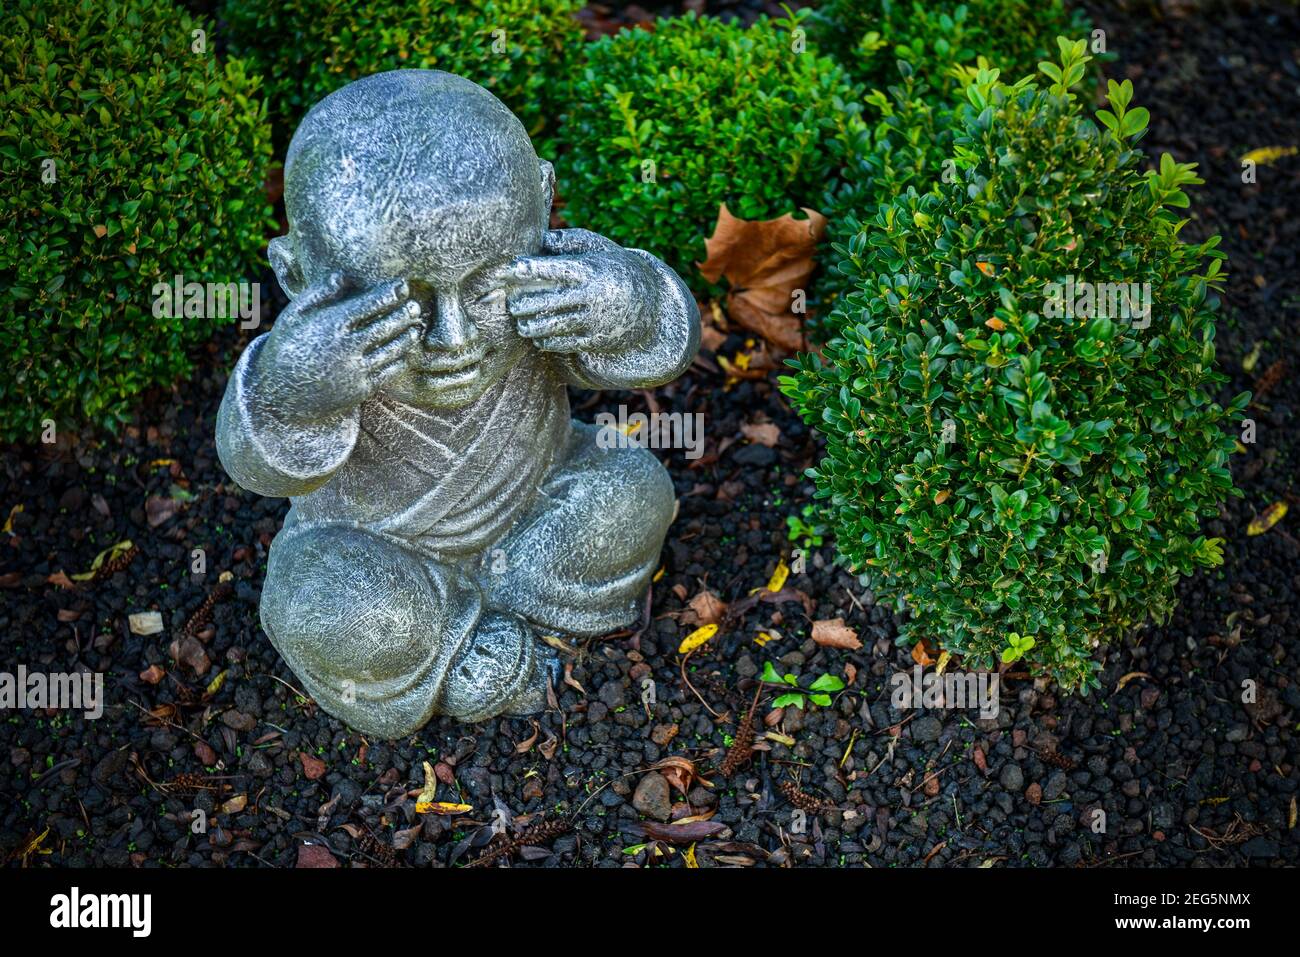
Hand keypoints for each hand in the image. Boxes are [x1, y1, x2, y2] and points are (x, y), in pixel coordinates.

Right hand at [255, 274, 421, 423]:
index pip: (368, 305)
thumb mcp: (294, 315)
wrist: (281, 395)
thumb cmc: (289, 345)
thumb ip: (319, 293)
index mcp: (329, 326)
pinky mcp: (361, 390)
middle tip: (416, 306)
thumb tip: (344, 274)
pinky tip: (406, 350)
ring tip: (416, 326)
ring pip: (391, 350)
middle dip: (404, 314)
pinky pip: (388, 372)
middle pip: (385, 327)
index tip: (403, 285)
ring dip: (407, 337)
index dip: (389, 294)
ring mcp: (355, 371)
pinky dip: (400, 359)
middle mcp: (345, 348)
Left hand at [508, 229, 657, 354]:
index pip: (553, 269)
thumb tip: (540, 238)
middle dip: (524, 304)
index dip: (529, 269)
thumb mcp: (600, 249)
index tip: (509, 269)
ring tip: (520, 325)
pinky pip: (566, 343)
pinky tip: (537, 339)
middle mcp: (592, 295)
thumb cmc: (616, 270)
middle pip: (548, 301)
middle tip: (510, 304)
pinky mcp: (598, 340)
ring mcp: (595, 320)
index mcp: (591, 270)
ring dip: (531, 327)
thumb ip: (571, 241)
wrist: (653, 304)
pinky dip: (547, 342)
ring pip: (554, 325)